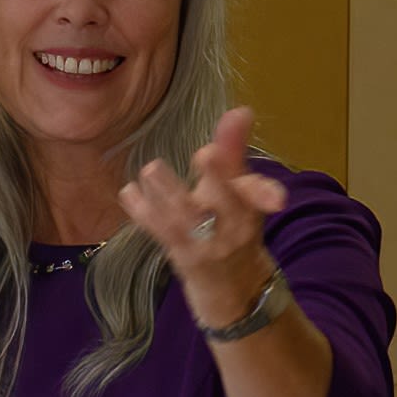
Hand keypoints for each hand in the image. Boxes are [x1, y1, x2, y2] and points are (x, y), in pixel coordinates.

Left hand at [121, 104, 298, 328]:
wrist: (230, 286)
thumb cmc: (231, 226)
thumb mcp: (238, 190)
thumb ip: (234, 150)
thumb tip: (240, 110)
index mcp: (249, 207)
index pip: (257, 193)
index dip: (264, 186)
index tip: (268, 178)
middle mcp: (231, 227)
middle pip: (227, 203)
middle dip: (218, 179)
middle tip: (206, 153)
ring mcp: (205, 244)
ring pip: (187, 219)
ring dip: (169, 193)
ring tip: (153, 169)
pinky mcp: (180, 255)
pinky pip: (159, 233)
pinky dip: (143, 212)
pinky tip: (128, 191)